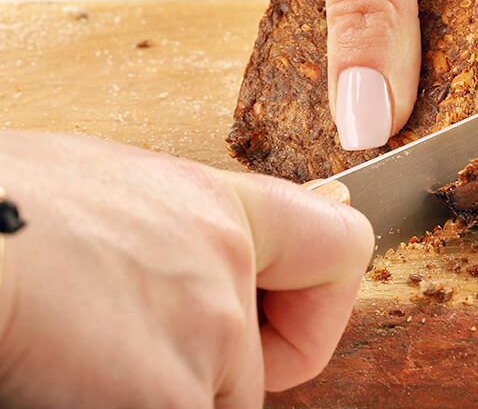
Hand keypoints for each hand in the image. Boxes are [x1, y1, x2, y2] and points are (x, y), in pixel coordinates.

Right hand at [0, 131, 373, 406]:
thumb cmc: (1, 206)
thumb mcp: (105, 192)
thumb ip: (168, 236)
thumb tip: (168, 265)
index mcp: (218, 207)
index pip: (341, 248)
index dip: (320, 303)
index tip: (285, 318)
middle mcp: (229, 268)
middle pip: (253, 369)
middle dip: (199, 382)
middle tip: (115, 351)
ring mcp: (208, 335)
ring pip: (210, 406)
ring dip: (151, 399)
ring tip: (73, 355)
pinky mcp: (169, 398)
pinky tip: (63, 382)